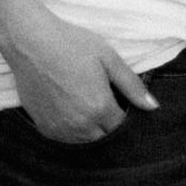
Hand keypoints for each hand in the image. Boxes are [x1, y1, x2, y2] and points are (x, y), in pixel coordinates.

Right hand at [7, 14, 158, 142]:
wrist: (32, 44)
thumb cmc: (73, 45)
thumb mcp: (109, 59)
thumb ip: (132, 85)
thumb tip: (153, 107)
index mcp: (99, 108)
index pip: (121, 125)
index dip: (125, 113)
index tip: (121, 98)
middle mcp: (80, 125)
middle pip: (104, 136)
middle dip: (109, 122)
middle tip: (105, 98)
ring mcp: (60, 129)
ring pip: (85, 141)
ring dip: (92, 128)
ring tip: (88, 101)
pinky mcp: (44, 128)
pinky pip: (66, 138)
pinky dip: (73, 129)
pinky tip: (72, 107)